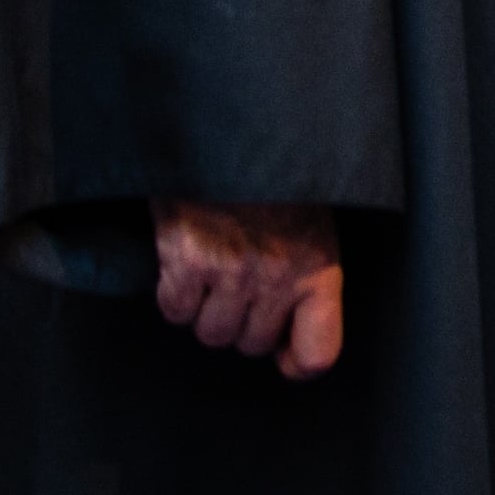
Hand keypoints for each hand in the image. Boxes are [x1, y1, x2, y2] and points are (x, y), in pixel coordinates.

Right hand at [152, 199, 344, 378]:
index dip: (296, 362)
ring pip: (211, 334)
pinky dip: (176, 294)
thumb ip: (307, 281)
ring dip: (208, 310)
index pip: (317, 354)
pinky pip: (175, 311)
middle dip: (244, 322)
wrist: (234, 133)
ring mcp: (230, 271)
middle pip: (252, 346)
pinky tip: (188, 262)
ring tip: (216, 269)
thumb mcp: (314, 228)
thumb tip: (290, 353)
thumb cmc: (278, 183)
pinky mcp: (186, 262)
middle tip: (241, 284)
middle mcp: (277, 275)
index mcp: (318, 268)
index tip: (283, 353)